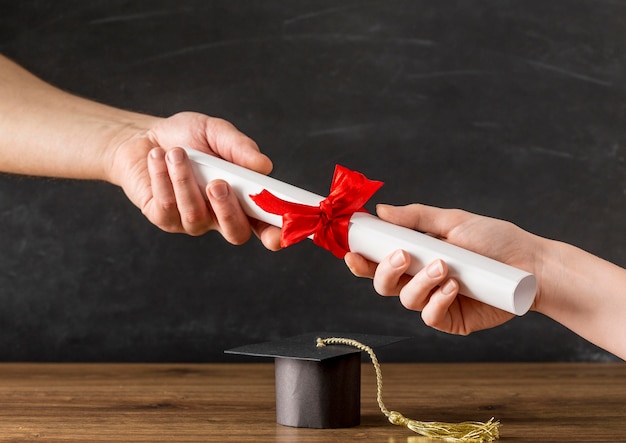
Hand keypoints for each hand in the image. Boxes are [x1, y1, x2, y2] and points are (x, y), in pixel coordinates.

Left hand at [107, 111, 280, 249]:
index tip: (278, 232)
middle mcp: (219, 216)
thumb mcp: (216, 132)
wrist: (144, 136)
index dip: (275, 233)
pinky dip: (163, 178)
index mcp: (242, 198)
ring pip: (195, 216)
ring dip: (186, 181)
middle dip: (228, 210)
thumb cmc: (187, 137)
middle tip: (217, 183)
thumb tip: (264, 166)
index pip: (266, 224)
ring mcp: (191, 221)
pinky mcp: (163, 218)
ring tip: (176, 153)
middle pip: (236, 232)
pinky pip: (167, 207)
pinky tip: (159, 157)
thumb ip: (240, 148)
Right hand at [345, 203, 542, 334]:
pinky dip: (437, 301)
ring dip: (419, 283)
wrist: (530, 265)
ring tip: (444, 268)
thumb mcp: (454, 221)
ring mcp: (435, 300)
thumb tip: (382, 210)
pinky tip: (454, 287)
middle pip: (384, 283)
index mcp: (417, 255)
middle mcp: (421, 278)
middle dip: (385, 271)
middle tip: (403, 256)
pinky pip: (429, 316)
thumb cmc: (495, 240)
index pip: (379, 260)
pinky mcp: (451, 319)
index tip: (351, 251)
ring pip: (405, 300)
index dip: (361, 259)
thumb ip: (416, 217)